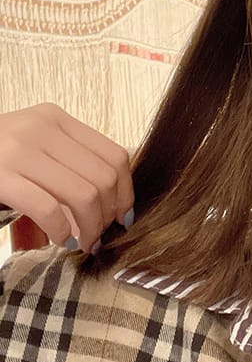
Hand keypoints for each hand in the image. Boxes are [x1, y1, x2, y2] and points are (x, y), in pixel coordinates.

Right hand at [0, 103, 133, 252]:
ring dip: (89, 227)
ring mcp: (16, 148)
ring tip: (82, 242)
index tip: (122, 217)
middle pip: (103, 177)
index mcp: (54, 118)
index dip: (126, 192)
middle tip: (99, 237)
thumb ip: (69, 164)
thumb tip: (118, 201)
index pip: (114, 155)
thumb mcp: (34, 152)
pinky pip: (49, 208)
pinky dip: (62, 231)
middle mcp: (39, 127)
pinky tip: (60, 240)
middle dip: (108, 215)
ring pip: (84, 194)